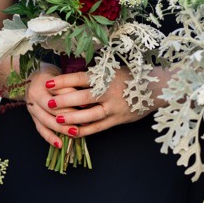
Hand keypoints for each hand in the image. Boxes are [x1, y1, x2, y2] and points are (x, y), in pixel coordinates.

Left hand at [25, 67, 148, 145]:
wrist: (155, 89)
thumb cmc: (130, 77)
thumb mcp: (113, 70)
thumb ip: (94, 75)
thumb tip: (69, 77)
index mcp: (106, 76)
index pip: (80, 78)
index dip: (63, 81)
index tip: (48, 83)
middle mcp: (109, 92)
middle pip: (83, 97)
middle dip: (65, 100)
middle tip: (49, 102)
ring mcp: (114, 107)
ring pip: (90, 115)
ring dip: (73, 118)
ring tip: (58, 119)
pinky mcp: (118, 120)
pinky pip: (99, 127)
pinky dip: (85, 130)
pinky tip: (72, 132)